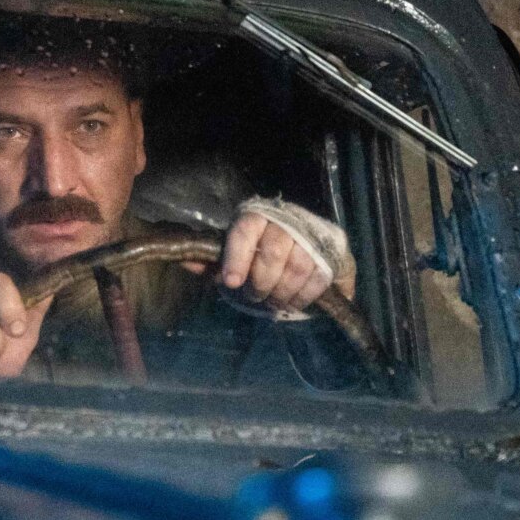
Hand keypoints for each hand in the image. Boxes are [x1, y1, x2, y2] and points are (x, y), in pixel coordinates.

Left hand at [217, 209, 349, 312]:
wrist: (303, 242)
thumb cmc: (259, 251)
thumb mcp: (233, 253)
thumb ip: (211, 259)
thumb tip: (184, 261)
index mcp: (256, 215)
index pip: (244, 231)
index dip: (236, 258)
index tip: (231, 283)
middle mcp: (286, 219)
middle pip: (273, 252)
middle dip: (261, 282)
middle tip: (255, 297)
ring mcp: (313, 232)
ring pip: (298, 266)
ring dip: (283, 293)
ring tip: (274, 303)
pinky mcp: (334, 248)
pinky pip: (319, 277)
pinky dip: (304, 296)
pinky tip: (293, 302)